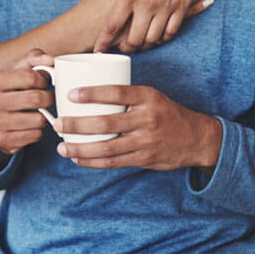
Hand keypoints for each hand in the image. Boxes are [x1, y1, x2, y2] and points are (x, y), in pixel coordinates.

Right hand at [0, 49, 53, 156]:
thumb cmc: (10, 90)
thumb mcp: (17, 70)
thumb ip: (34, 59)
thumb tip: (51, 60)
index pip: (30, 77)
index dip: (43, 79)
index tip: (42, 82)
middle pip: (35, 98)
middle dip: (48, 98)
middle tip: (47, 98)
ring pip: (38, 119)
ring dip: (44, 116)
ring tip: (38, 112)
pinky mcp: (2, 141)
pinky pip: (35, 135)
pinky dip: (38, 130)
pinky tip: (30, 125)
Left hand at [54, 84, 222, 171]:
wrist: (196, 138)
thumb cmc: (164, 112)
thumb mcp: (150, 96)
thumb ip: (125, 95)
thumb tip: (86, 90)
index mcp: (147, 97)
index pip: (117, 92)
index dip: (92, 93)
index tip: (71, 94)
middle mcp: (147, 119)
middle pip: (106, 123)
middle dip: (77, 125)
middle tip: (57, 124)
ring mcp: (146, 141)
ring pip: (107, 148)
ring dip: (80, 149)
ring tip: (62, 147)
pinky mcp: (144, 159)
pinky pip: (113, 163)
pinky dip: (93, 162)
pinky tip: (78, 159)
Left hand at [89, 0, 230, 52]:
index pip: (112, 25)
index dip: (104, 41)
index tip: (98, 50)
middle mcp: (147, 2)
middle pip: (134, 37)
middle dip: (126, 46)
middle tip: (122, 48)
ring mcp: (166, 5)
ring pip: (154, 37)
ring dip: (146, 43)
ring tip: (139, 43)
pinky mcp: (183, 4)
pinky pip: (173, 30)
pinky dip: (164, 36)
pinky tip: (159, 36)